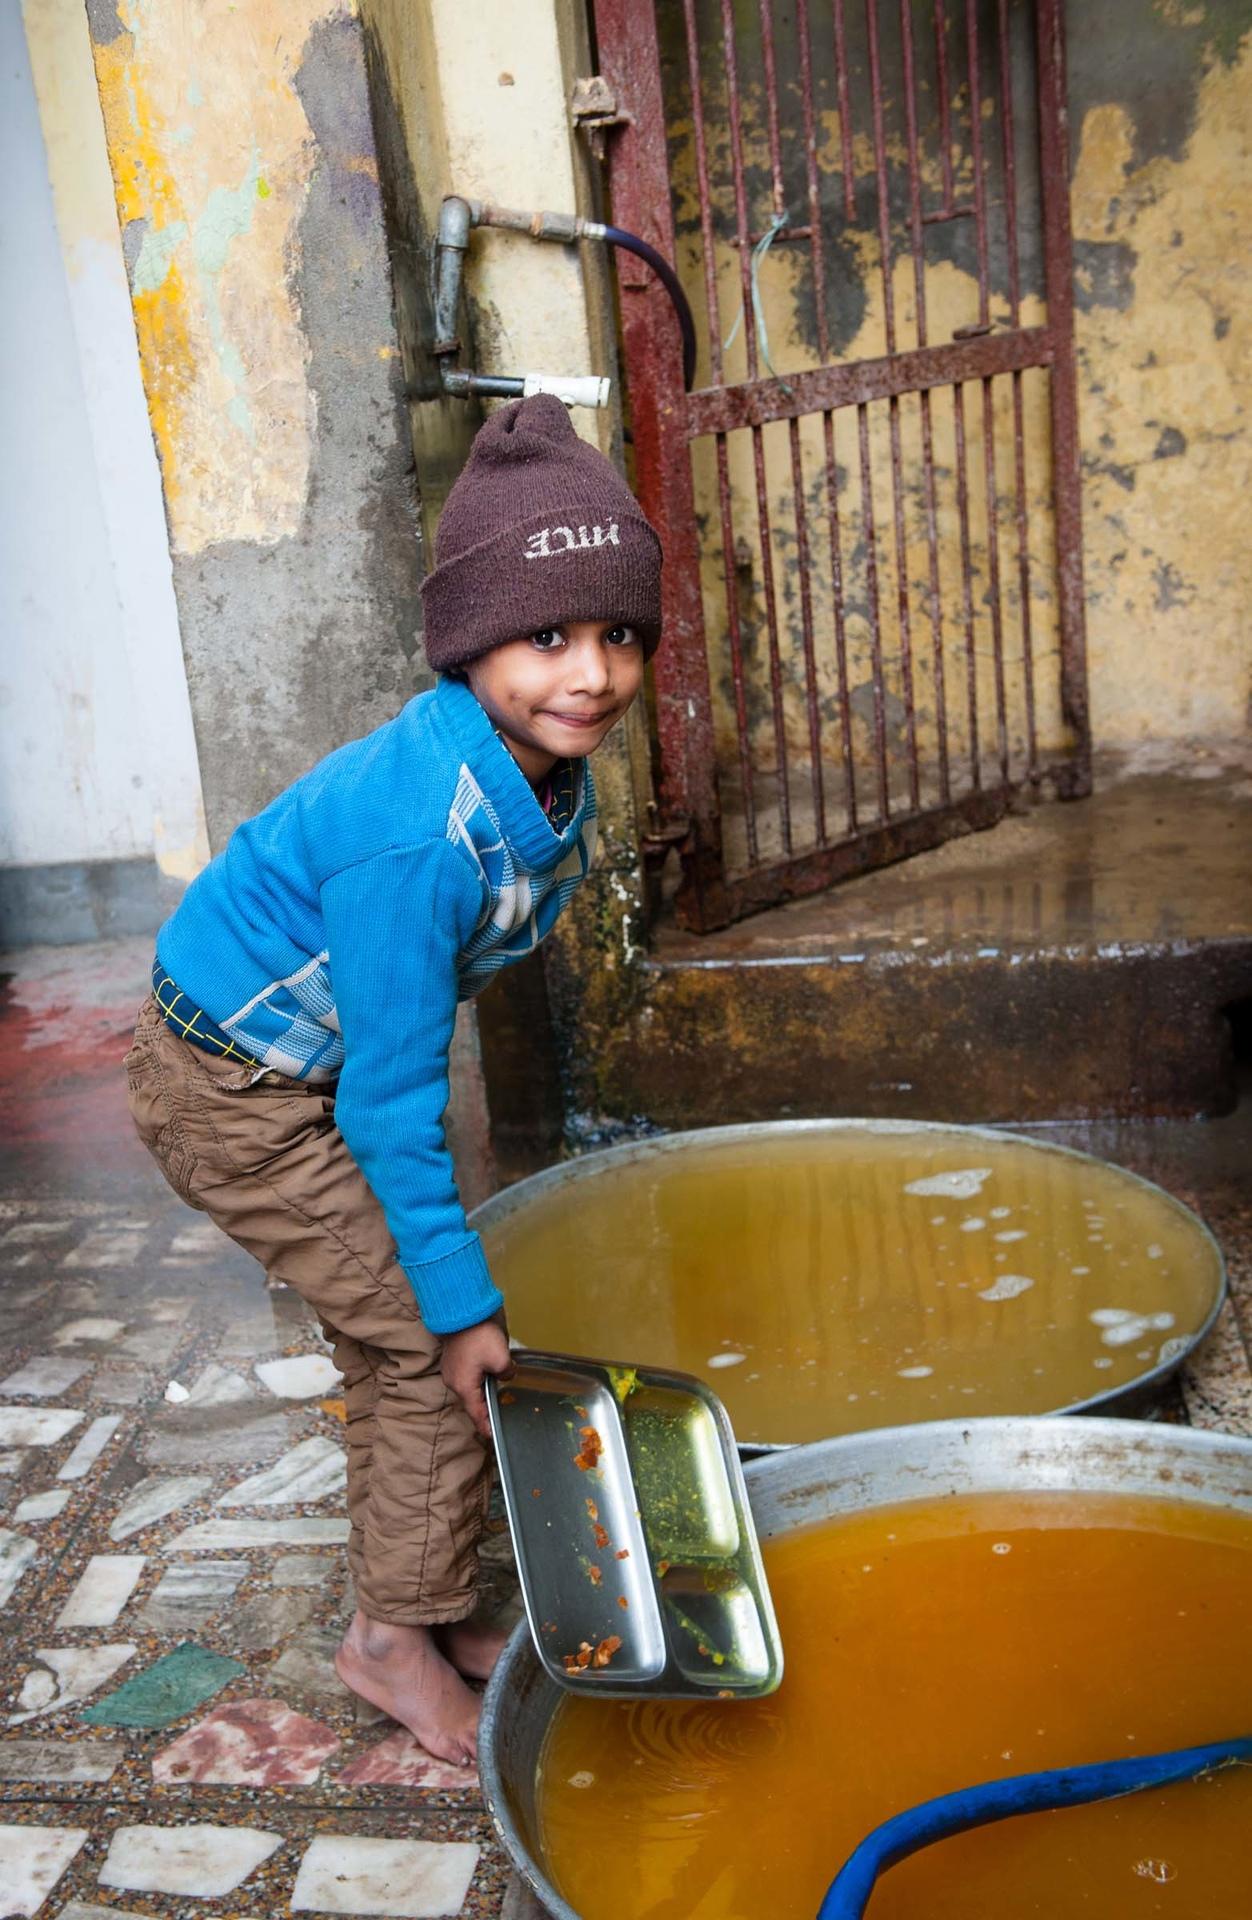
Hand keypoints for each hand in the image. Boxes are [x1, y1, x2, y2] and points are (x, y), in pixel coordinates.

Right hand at [440, 1310, 513, 1439]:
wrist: (462, 1309)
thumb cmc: (480, 1336)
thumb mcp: (501, 1359)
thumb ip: (506, 1374)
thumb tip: (505, 1375)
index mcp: (464, 1387)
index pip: (477, 1415)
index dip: (486, 1427)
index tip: (494, 1437)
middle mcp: (454, 1382)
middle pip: (472, 1402)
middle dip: (486, 1408)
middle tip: (501, 1414)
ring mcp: (451, 1370)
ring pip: (470, 1388)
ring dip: (482, 1391)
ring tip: (497, 1395)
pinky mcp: (453, 1359)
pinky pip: (467, 1376)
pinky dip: (478, 1379)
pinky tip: (489, 1375)